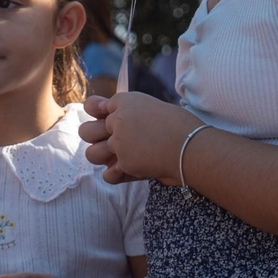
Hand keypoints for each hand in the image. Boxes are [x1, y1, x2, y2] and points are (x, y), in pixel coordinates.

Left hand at [79, 93, 200, 184]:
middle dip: (94, 138)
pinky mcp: (124, 162)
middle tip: (111, 143)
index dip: (98, 115)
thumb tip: (107, 113)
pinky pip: (109, 175)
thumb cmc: (182, 126)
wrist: (192, 145)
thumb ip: (131, 112)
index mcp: (125, 101)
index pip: (93, 106)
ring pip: (92, 154)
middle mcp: (118, 119)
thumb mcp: (154, 109)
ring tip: (120, 159)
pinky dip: (118, 176)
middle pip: (85, 131)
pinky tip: (130, 171)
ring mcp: (118, 142)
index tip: (106, 120)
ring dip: (103, 157)